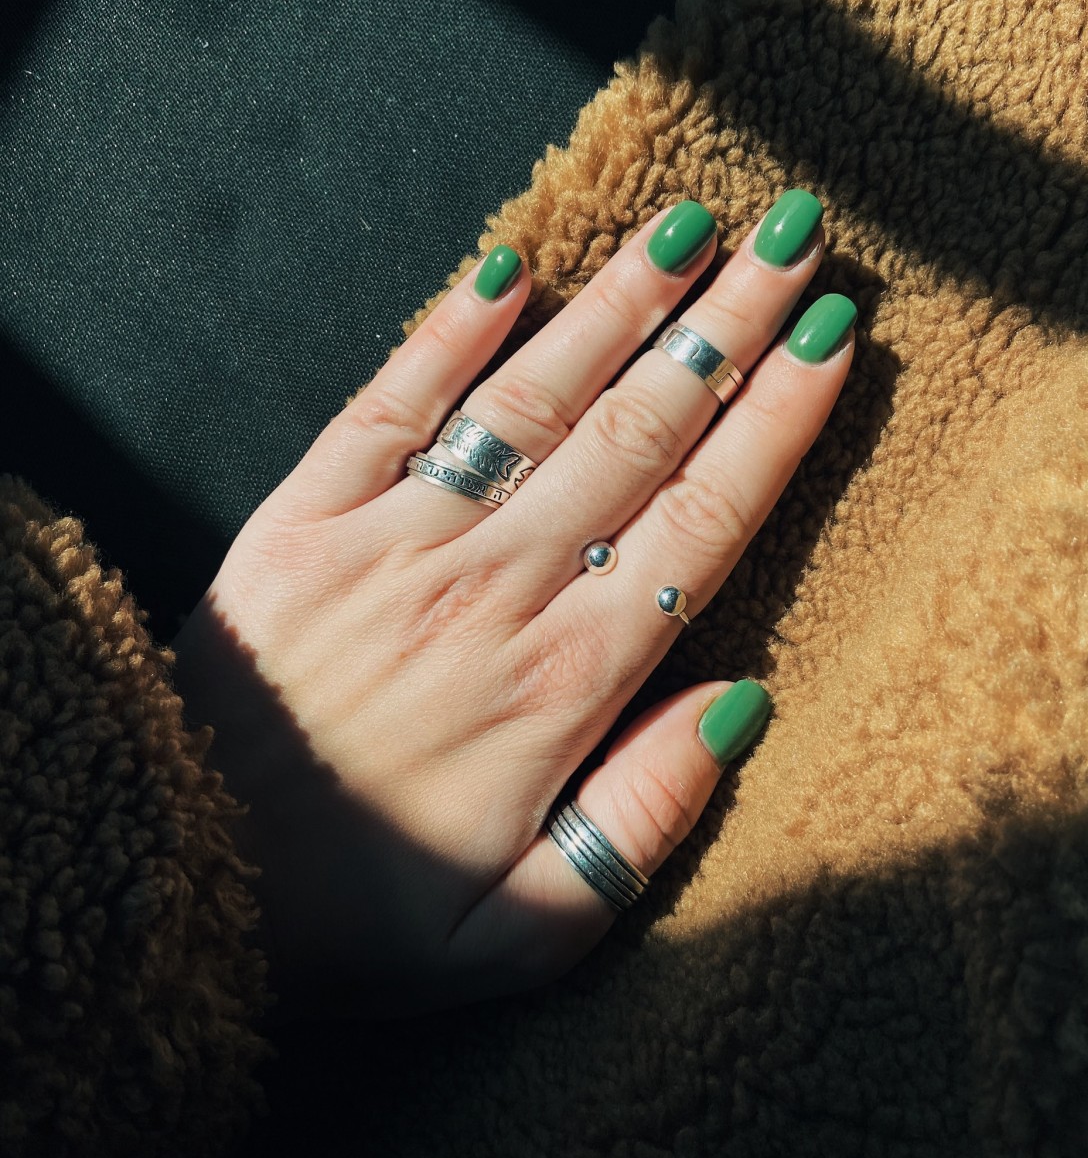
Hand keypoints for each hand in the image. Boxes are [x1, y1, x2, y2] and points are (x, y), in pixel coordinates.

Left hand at [172, 192, 853, 1018]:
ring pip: (534, 400)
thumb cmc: (362, 915)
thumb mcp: (523, 931)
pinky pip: (390, 403)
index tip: (830, 336)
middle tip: (794, 236)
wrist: (187, 874)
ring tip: (690, 225)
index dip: (774, 423)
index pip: (699, 522)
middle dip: (727, 328)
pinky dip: (449, 332)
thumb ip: (641, 819)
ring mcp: (395, 540)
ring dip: (619, 307)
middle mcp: (492, 587)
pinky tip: (509, 269)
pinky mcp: (304, 517)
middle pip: (638, 433)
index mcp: (561, 683)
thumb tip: (741, 700)